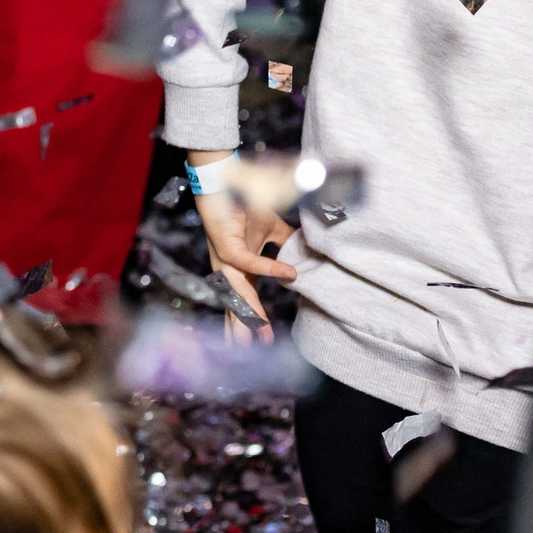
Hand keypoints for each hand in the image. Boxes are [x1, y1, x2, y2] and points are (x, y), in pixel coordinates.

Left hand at [192, 170, 293, 343]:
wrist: (226, 181)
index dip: (253, 322)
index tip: (263, 344)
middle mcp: (229, 268)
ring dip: (249, 312)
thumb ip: (286, 244)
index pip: (245, 301)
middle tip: (251, 352)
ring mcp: (225, 258)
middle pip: (235, 305)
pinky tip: (287, 275)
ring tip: (260, 334)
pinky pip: (247, 261)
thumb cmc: (245, 205)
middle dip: (243, 329)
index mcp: (239, 268)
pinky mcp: (225, 244)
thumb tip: (307, 256)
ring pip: (236, 292)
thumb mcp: (271, 230)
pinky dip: (267, 268)